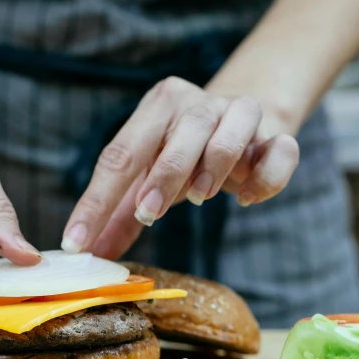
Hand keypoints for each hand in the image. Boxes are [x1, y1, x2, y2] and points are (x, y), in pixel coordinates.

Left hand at [62, 76, 299, 259]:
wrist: (242, 122)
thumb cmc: (182, 154)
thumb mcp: (145, 177)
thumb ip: (118, 214)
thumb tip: (88, 254)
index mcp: (157, 108)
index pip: (120, 154)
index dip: (96, 201)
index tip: (78, 243)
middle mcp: (198, 103)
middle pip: (181, 135)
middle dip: (162, 178)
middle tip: (147, 214)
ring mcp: (240, 114)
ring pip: (230, 135)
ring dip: (213, 169)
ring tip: (199, 199)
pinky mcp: (276, 134)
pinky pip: (280, 151)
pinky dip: (264, 179)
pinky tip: (244, 199)